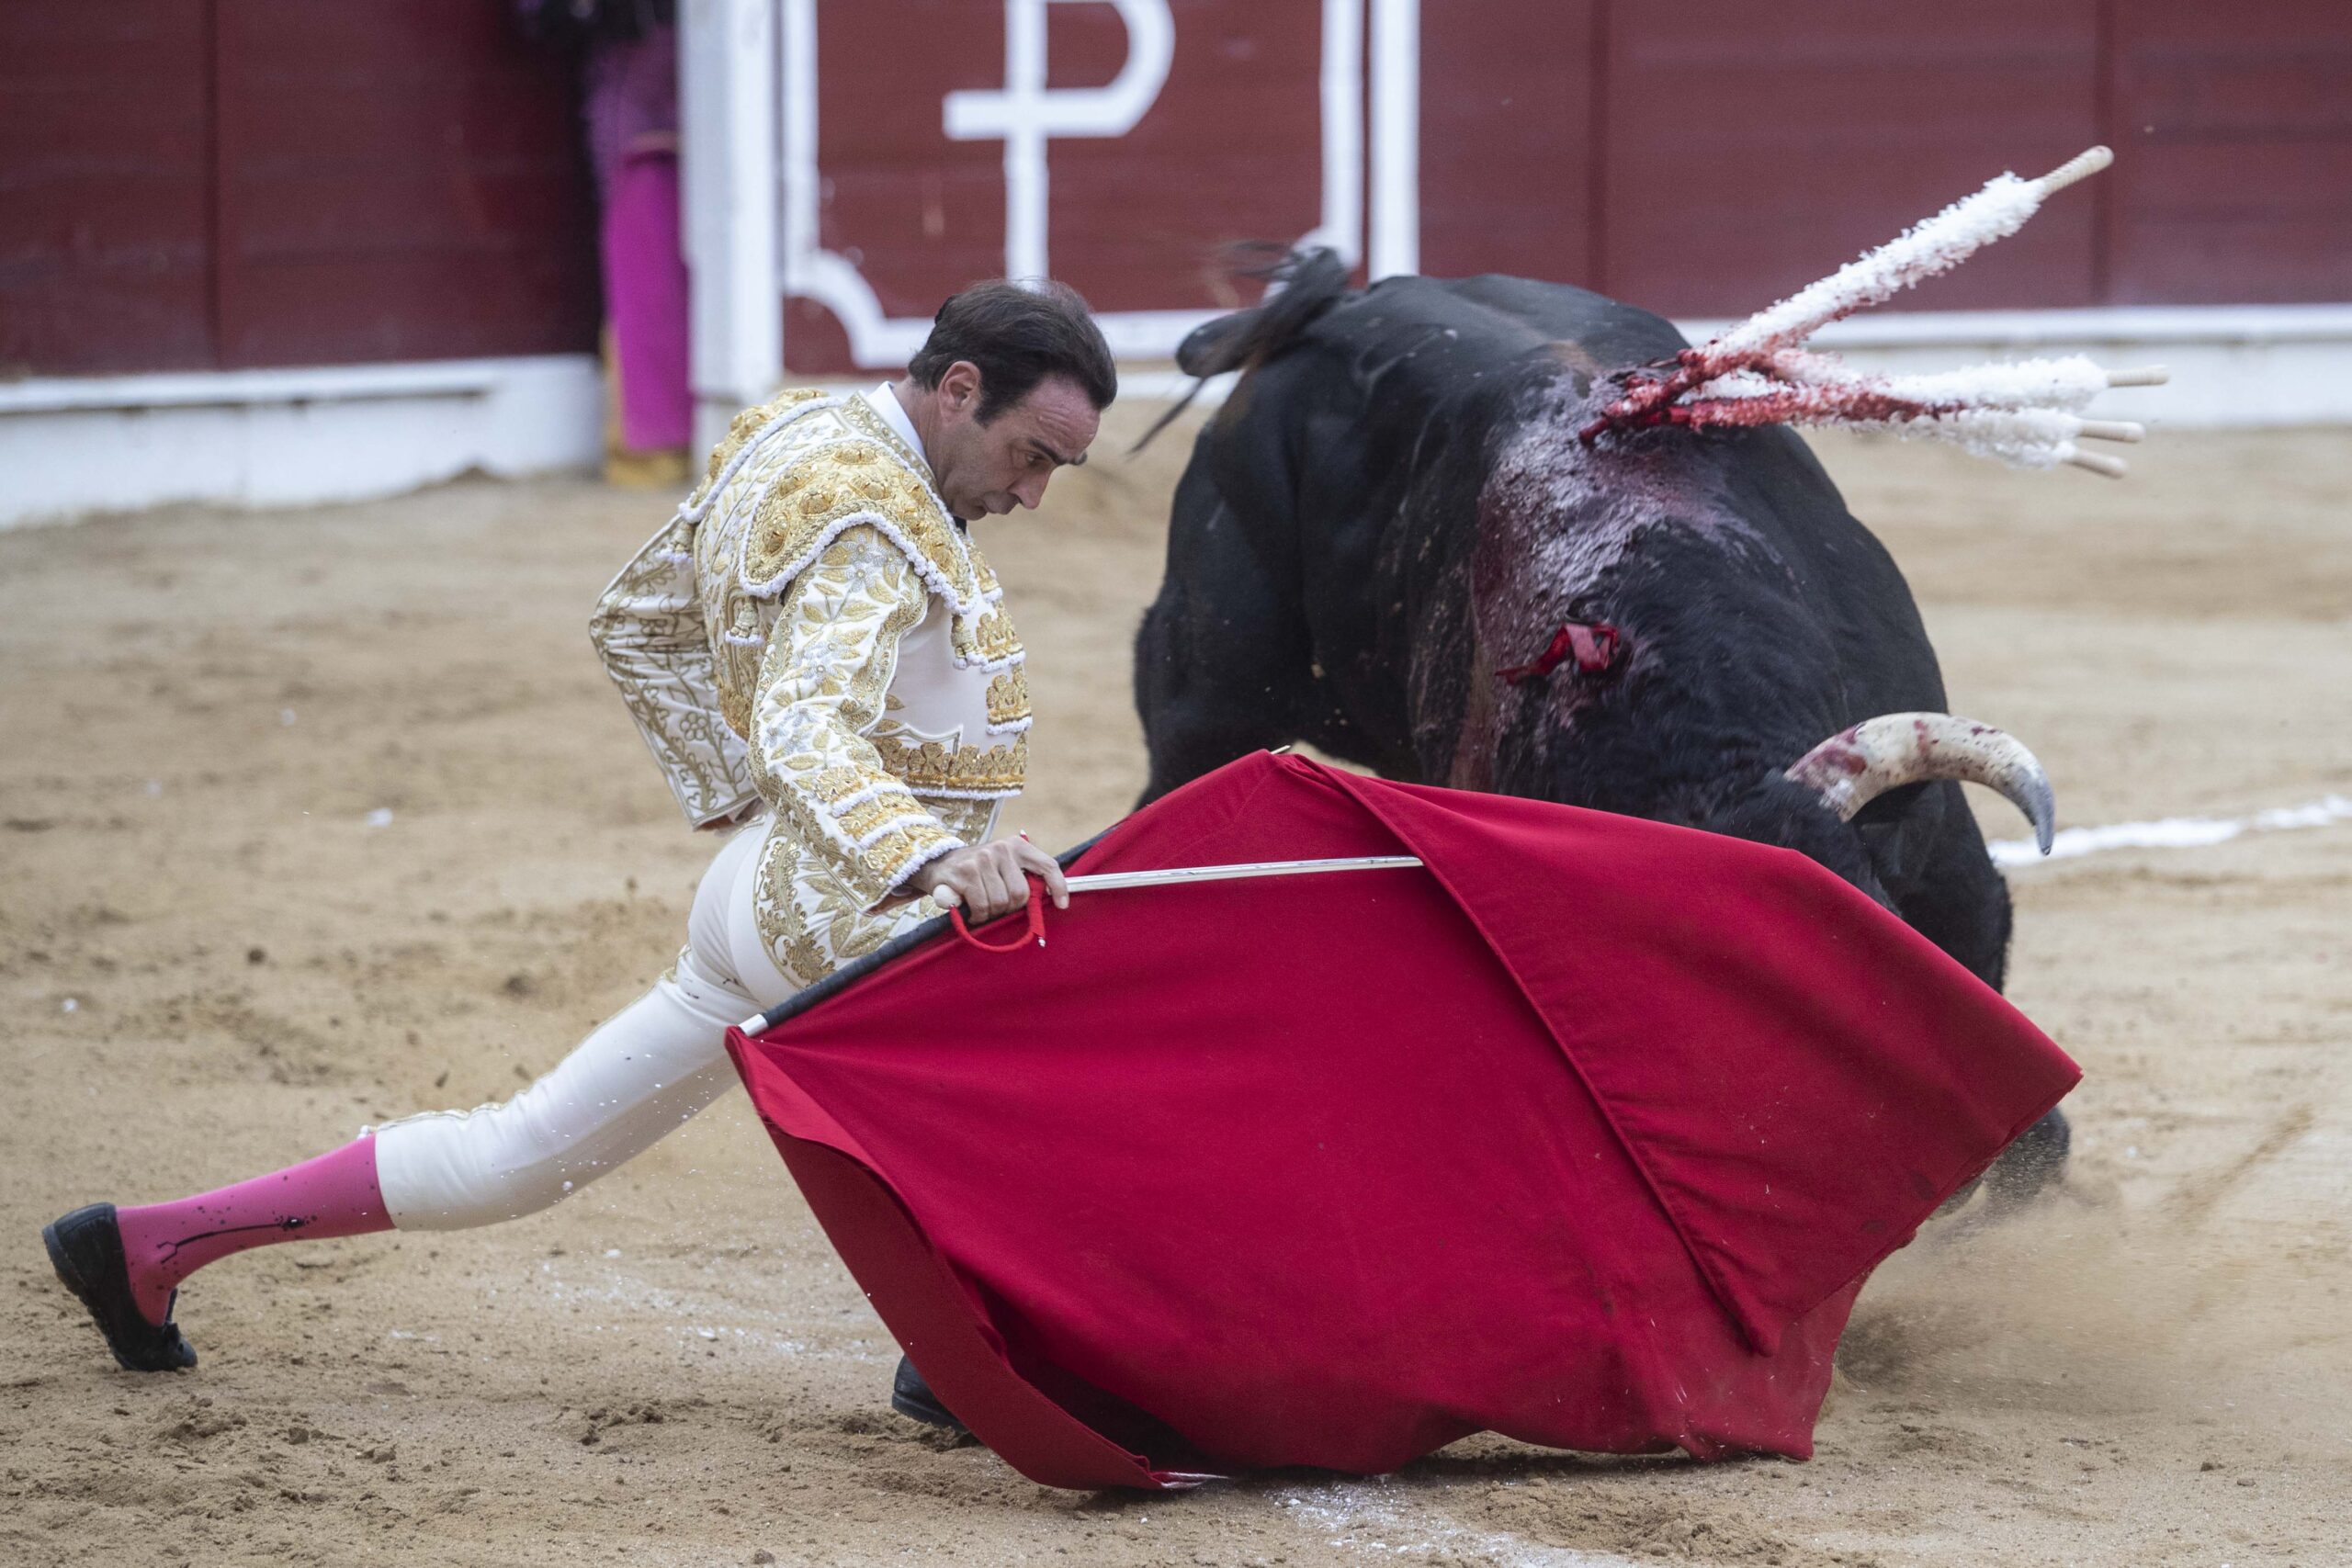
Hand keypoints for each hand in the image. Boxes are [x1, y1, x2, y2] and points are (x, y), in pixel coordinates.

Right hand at [905, 839, 1068, 923]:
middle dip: (1009, 907)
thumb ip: (1022, 876)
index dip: (1059, 886)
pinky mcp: (964, 874)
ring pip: (1000, 903)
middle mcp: (1000, 849)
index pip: (1047, 865)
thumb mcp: (1002, 864)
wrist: (936, 863)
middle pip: (1020, 894)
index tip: (1063, 905)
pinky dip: (977, 916)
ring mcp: (981, 860)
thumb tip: (1049, 897)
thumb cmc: (976, 870)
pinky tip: (970, 911)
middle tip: (995, 905)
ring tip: (981, 907)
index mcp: (1016, 846)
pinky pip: (982, 907)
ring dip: (990, 913)